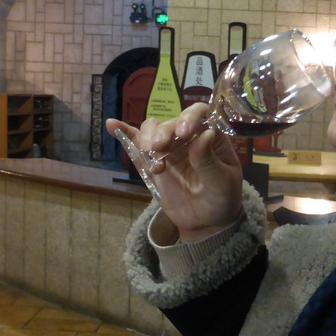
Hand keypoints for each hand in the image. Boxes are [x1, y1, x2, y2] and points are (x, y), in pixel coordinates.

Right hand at [107, 104, 243, 239]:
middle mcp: (188, 136)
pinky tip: (112, 125)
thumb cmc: (221, 198)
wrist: (205, 221)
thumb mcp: (222, 183)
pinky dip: (124, 132)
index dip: (189, 117)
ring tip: (155, 166)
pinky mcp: (152, 160)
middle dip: (163, 134)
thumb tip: (205, 134)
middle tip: (159, 151)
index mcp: (210, 136)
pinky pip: (136, 143)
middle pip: (171, 122)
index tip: (183, 133)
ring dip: (148, 140)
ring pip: (152, 130)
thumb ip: (209, 161)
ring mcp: (169, 147)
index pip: (200, 114)